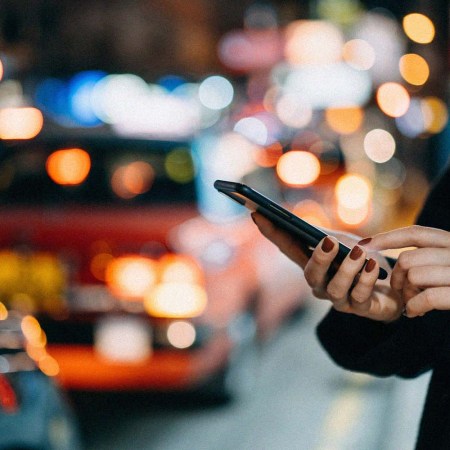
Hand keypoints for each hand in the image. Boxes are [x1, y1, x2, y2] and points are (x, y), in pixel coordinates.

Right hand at [251, 212, 402, 321]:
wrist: (396, 287)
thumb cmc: (364, 262)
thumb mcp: (345, 243)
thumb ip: (326, 237)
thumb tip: (305, 228)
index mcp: (313, 264)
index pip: (287, 247)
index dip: (271, 232)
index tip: (257, 214)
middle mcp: (321, 284)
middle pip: (310, 274)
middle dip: (319, 258)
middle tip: (330, 241)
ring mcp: (340, 298)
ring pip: (335, 288)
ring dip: (347, 269)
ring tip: (360, 253)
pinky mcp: (361, 308)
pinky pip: (360, 296)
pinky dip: (367, 279)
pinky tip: (374, 266)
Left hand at [359, 225, 449, 317]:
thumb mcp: (447, 262)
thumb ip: (430, 256)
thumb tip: (392, 256)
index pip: (415, 233)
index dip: (387, 238)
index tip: (364, 245)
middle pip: (408, 258)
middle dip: (397, 277)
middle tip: (402, 292)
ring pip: (414, 275)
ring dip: (406, 293)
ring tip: (413, 303)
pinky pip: (427, 296)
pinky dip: (415, 306)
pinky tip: (414, 312)